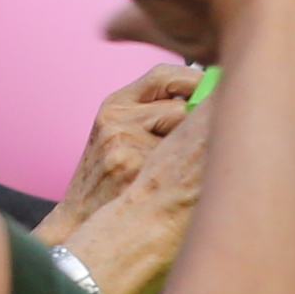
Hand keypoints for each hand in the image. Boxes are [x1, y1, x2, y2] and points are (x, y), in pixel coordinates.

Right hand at [37, 65, 199, 239]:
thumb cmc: (113, 177)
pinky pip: (178, 158)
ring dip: (189, 148)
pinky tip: (173, 183)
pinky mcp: (131, 165)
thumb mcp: (123, 135)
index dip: (195, 81)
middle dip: (199, 123)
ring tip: (178, 168)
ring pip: (182, 129)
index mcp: (115, 105)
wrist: (78, 217)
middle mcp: (115, 117)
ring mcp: (121, 140)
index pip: (163, 75)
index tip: (216, 94)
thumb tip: (212, 96)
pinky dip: (184, 170)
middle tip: (205, 142)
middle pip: (180, 104)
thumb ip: (156, 113)